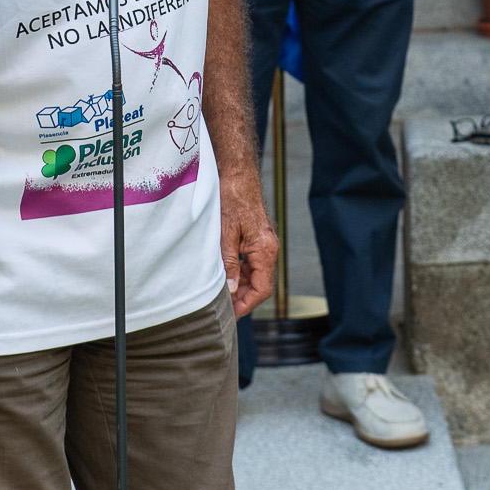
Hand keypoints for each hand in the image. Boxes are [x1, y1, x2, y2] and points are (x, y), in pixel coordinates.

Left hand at [222, 174, 277, 316]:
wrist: (237, 175)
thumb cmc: (232, 199)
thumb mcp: (225, 234)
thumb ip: (230, 264)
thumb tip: (231, 290)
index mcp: (265, 250)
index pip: (262, 289)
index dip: (246, 305)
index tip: (230, 315)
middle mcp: (268, 249)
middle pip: (260, 285)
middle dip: (243, 300)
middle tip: (222, 309)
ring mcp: (263, 244)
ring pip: (255, 275)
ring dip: (241, 287)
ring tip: (221, 296)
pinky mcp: (256, 239)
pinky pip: (251, 263)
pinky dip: (240, 274)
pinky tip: (225, 276)